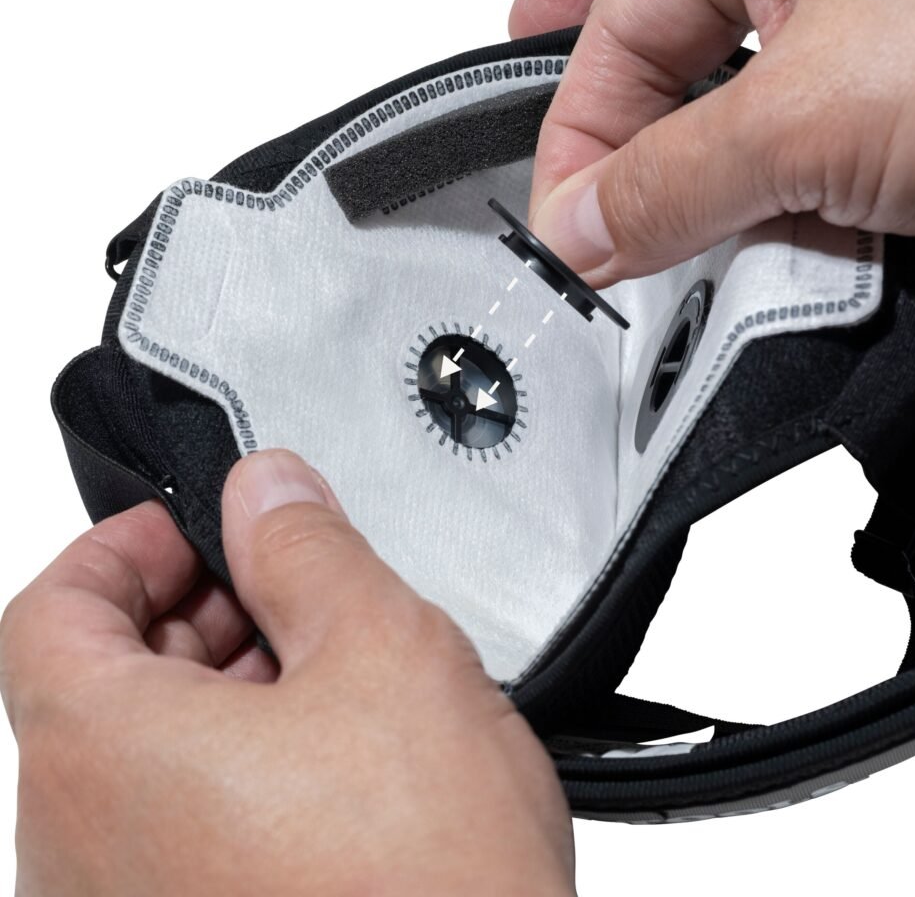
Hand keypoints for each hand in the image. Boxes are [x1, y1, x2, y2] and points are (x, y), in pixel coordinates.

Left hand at [0, 450, 573, 895]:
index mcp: (104, 760)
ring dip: (223, 696)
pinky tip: (332, 769)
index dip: (126, 547)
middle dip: (195, 616)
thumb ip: (309, 549)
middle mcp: (80, 855)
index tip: (197, 528)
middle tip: (289, 593)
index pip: (51, 611)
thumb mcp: (384, 653)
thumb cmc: (430, 882)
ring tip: (331, 682)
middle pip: (99, 685)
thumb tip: (266, 490)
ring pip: (143, 762)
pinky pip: (174, 835)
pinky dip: (234, 774)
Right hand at [511, 0, 914, 286]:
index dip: (574, 128)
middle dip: (596, 47)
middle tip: (535, 62)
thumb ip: (671, 181)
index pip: (618, 23)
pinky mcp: (912, 83)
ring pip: (735, 69)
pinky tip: (768, 232)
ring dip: (691, 148)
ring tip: (654, 209)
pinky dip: (777, 189)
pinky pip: (808, 131)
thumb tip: (578, 231)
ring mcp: (866, 11)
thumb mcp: (806, 116)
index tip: (565, 226)